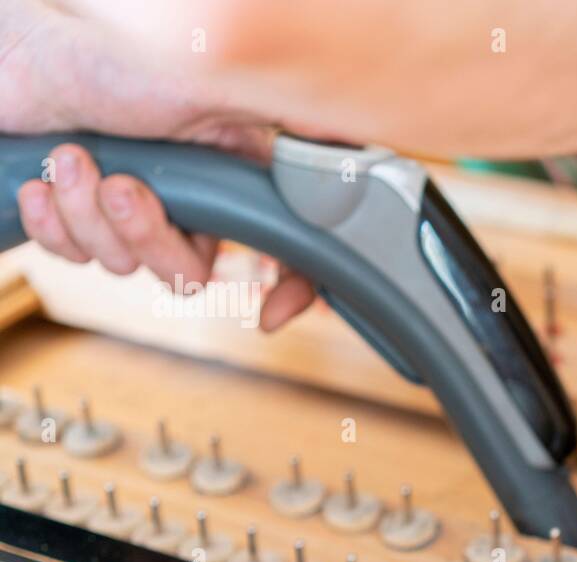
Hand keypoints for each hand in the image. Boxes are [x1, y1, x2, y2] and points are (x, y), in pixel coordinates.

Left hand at [2, 1, 314, 329]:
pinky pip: (76, 255)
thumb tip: (356, 158)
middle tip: (122, 188)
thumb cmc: (120, 51)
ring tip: (74, 161)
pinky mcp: (80, 210)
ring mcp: (136, 203)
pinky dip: (56, 225)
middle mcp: (193, 193)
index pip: (288, 247)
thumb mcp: (229, 90)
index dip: (289, 288)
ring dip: (90, 221)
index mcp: (238, 172)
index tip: (264, 312)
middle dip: (148, 236)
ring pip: (128, 266)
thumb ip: (304, 127)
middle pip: (191, 270)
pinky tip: (45, 183)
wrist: (25, 46)